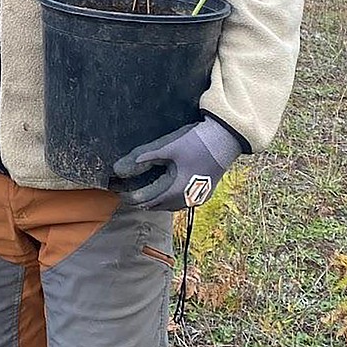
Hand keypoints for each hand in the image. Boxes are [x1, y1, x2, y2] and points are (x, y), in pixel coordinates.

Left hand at [112, 117, 242, 212]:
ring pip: (173, 207)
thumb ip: (147, 157)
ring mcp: (198, 197)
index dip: (133, 198)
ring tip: (144, 198)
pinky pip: (183, 203)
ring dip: (158, 203)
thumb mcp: (170, 148)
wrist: (225, 140)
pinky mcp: (205, 193)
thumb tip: (124, 166)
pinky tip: (167, 194)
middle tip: (129, 197)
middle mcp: (188, 198)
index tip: (121, 195)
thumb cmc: (198, 143)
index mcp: (177, 189)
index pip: (149, 200)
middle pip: (160, 207)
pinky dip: (171, 201)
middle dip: (144, 203)